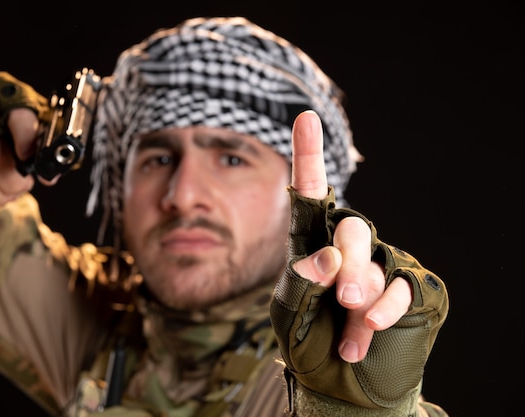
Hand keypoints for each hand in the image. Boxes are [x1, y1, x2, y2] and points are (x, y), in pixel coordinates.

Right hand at [0, 108, 42, 215]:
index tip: (29, 162)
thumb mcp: (35, 125)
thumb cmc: (9, 128)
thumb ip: (46, 146)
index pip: (18, 116)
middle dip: (13, 180)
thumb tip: (49, 175)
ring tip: (7, 194)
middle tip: (23, 185)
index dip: (27, 142)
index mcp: (2, 93)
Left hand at [290, 110, 411, 362]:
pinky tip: (370, 330)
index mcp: (312, 244)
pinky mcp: (413, 287)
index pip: (310, 193)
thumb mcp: (290, 313)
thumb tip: (327, 256)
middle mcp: (349, 247)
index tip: (304, 116)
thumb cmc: (310, 343)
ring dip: (361, 295)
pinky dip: (384, 310)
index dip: (308, 155)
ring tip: (351, 328)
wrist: (341, 388)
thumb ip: (301, 281)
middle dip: (345, 265)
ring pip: (376, 257)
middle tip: (340, 299)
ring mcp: (384, 264)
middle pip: (351, 227)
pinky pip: (402, 285)